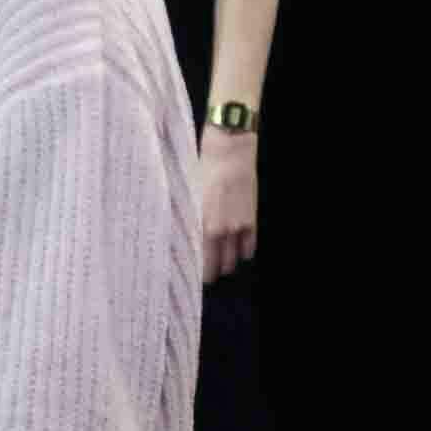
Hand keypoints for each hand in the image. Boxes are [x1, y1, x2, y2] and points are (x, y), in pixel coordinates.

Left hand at [197, 126, 258, 280]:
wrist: (229, 152)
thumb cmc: (201, 170)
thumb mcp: (187, 196)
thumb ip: (186, 220)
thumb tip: (179, 237)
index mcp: (199, 225)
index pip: (198, 262)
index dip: (196, 273)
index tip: (191, 278)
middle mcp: (219, 231)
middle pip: (217, 266)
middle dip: (211, 271)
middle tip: (206, 272)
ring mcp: (237, 228)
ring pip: (233, 260)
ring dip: (227, 264)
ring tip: (220, 264)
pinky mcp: (251, 221)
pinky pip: (249, 248)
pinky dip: (243, 253)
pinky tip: (237, 252)